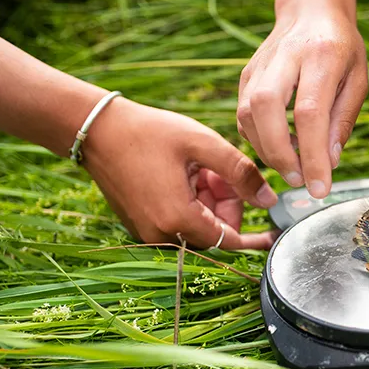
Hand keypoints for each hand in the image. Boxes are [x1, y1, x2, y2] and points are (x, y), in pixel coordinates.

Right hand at [82, 99, 278, 249]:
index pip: (229, 239)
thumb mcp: (203, 144)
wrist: (95, 129)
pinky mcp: (140, 224)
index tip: (273, 232)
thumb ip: (240, 172)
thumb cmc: (148, 132)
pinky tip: (184, 173)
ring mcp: (147, 231)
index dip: (253, 234)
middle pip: (214, 231)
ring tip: (197, 166)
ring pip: (197, 225)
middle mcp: (161, 234)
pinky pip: (178, 221)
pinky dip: (190, 201)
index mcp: (177, 219)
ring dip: (207, 200)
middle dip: (225, 203)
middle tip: (218, 170)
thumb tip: (268, 200)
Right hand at [237, 0, 367, 199]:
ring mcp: (259, 64)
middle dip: (279, 152)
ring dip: (267, 149)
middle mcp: (284, 57)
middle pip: (265, 107)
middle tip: (300, 179)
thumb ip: (343, 121)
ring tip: (294, 167)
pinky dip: (258, 139)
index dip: (313, 155)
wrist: (311, 12)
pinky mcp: (246, 75)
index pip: (310, 113)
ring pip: (247, 113)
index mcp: (321, 55)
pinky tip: (280, 148)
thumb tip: (330, 162)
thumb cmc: (342, 49)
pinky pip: (243, 115)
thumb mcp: (358, 80)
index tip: (320, 188)